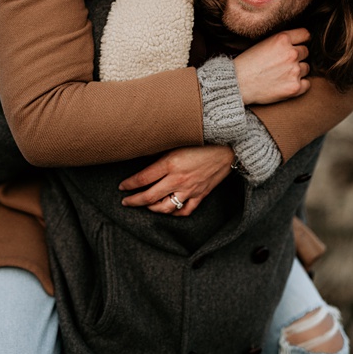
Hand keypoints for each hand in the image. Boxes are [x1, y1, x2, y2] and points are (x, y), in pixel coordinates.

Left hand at [119, 146, 235, 216]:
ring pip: (165, 207)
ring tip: (146, 205)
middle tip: (125, 202)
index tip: (122, 186)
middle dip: (134, 201)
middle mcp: (178, 180)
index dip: (129, 184)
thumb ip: (161, 152)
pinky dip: (174, 213)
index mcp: (170, 164)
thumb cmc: (204, 141)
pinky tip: (168, 209)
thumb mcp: (178, 142)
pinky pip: (185, 210)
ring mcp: (190, 190)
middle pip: (149, 197)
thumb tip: (143, 157)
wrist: (230, 147)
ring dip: (152, 209)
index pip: (142, 179)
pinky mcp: (201, 194)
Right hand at [233, 28, 311, 105]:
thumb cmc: (248, 63)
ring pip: (306, 68)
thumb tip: (299, 41)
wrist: (237, 83)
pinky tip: (286, 83)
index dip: (301, 40)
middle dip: (297, 57)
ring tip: (281, 74)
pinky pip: (307, 84)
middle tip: (282, 63)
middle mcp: (291, 53)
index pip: (305, 35)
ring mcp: (294, 71)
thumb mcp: (264, 42)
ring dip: (297, 71)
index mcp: (282, 39)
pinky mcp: (294, 87)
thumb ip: (282, 40)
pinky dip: (299, 85)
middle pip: (305, 52)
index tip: (297, 45)